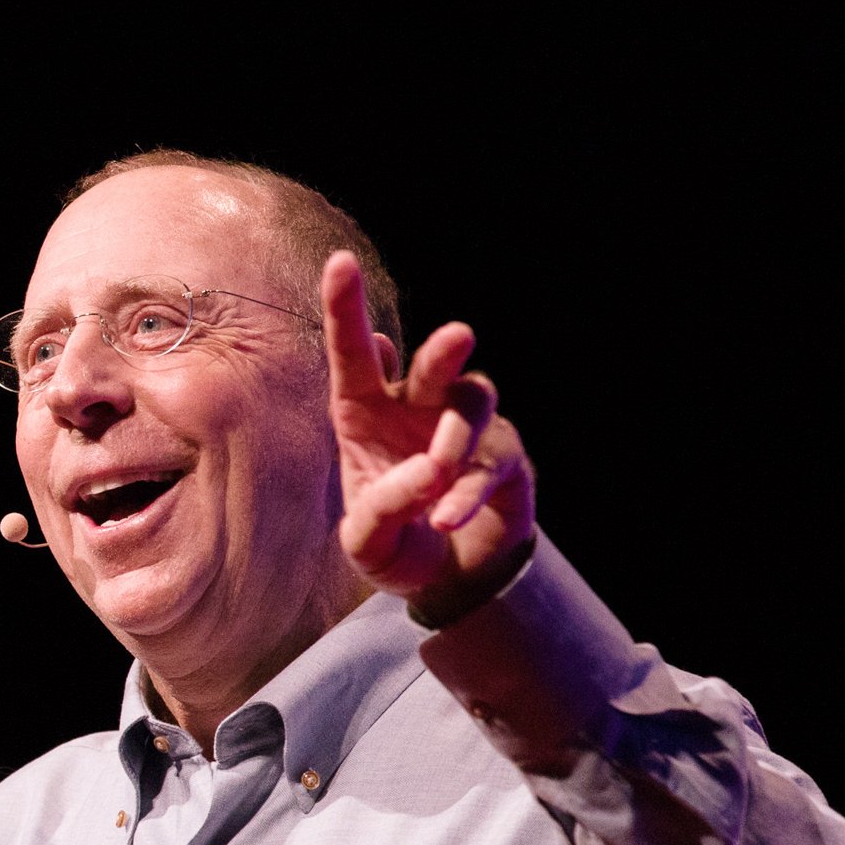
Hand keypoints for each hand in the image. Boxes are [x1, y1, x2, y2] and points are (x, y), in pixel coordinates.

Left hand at [324, 251, 535, 619]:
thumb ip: (380, 512)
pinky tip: (447, 518)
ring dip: (458, 434)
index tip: (339, 263)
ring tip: (437, 474)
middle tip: (459, 337)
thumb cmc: (395, 545)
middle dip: (443, 351)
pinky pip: (493, 460)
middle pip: (433, 365)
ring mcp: (465, 429)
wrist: (447, 581)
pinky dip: (469, 491)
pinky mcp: (504, 457)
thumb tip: (427, 472)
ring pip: (474, 400)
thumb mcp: (367, 543)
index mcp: (366, 417)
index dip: (345, 311)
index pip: (355, 358)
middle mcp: (417, 410)